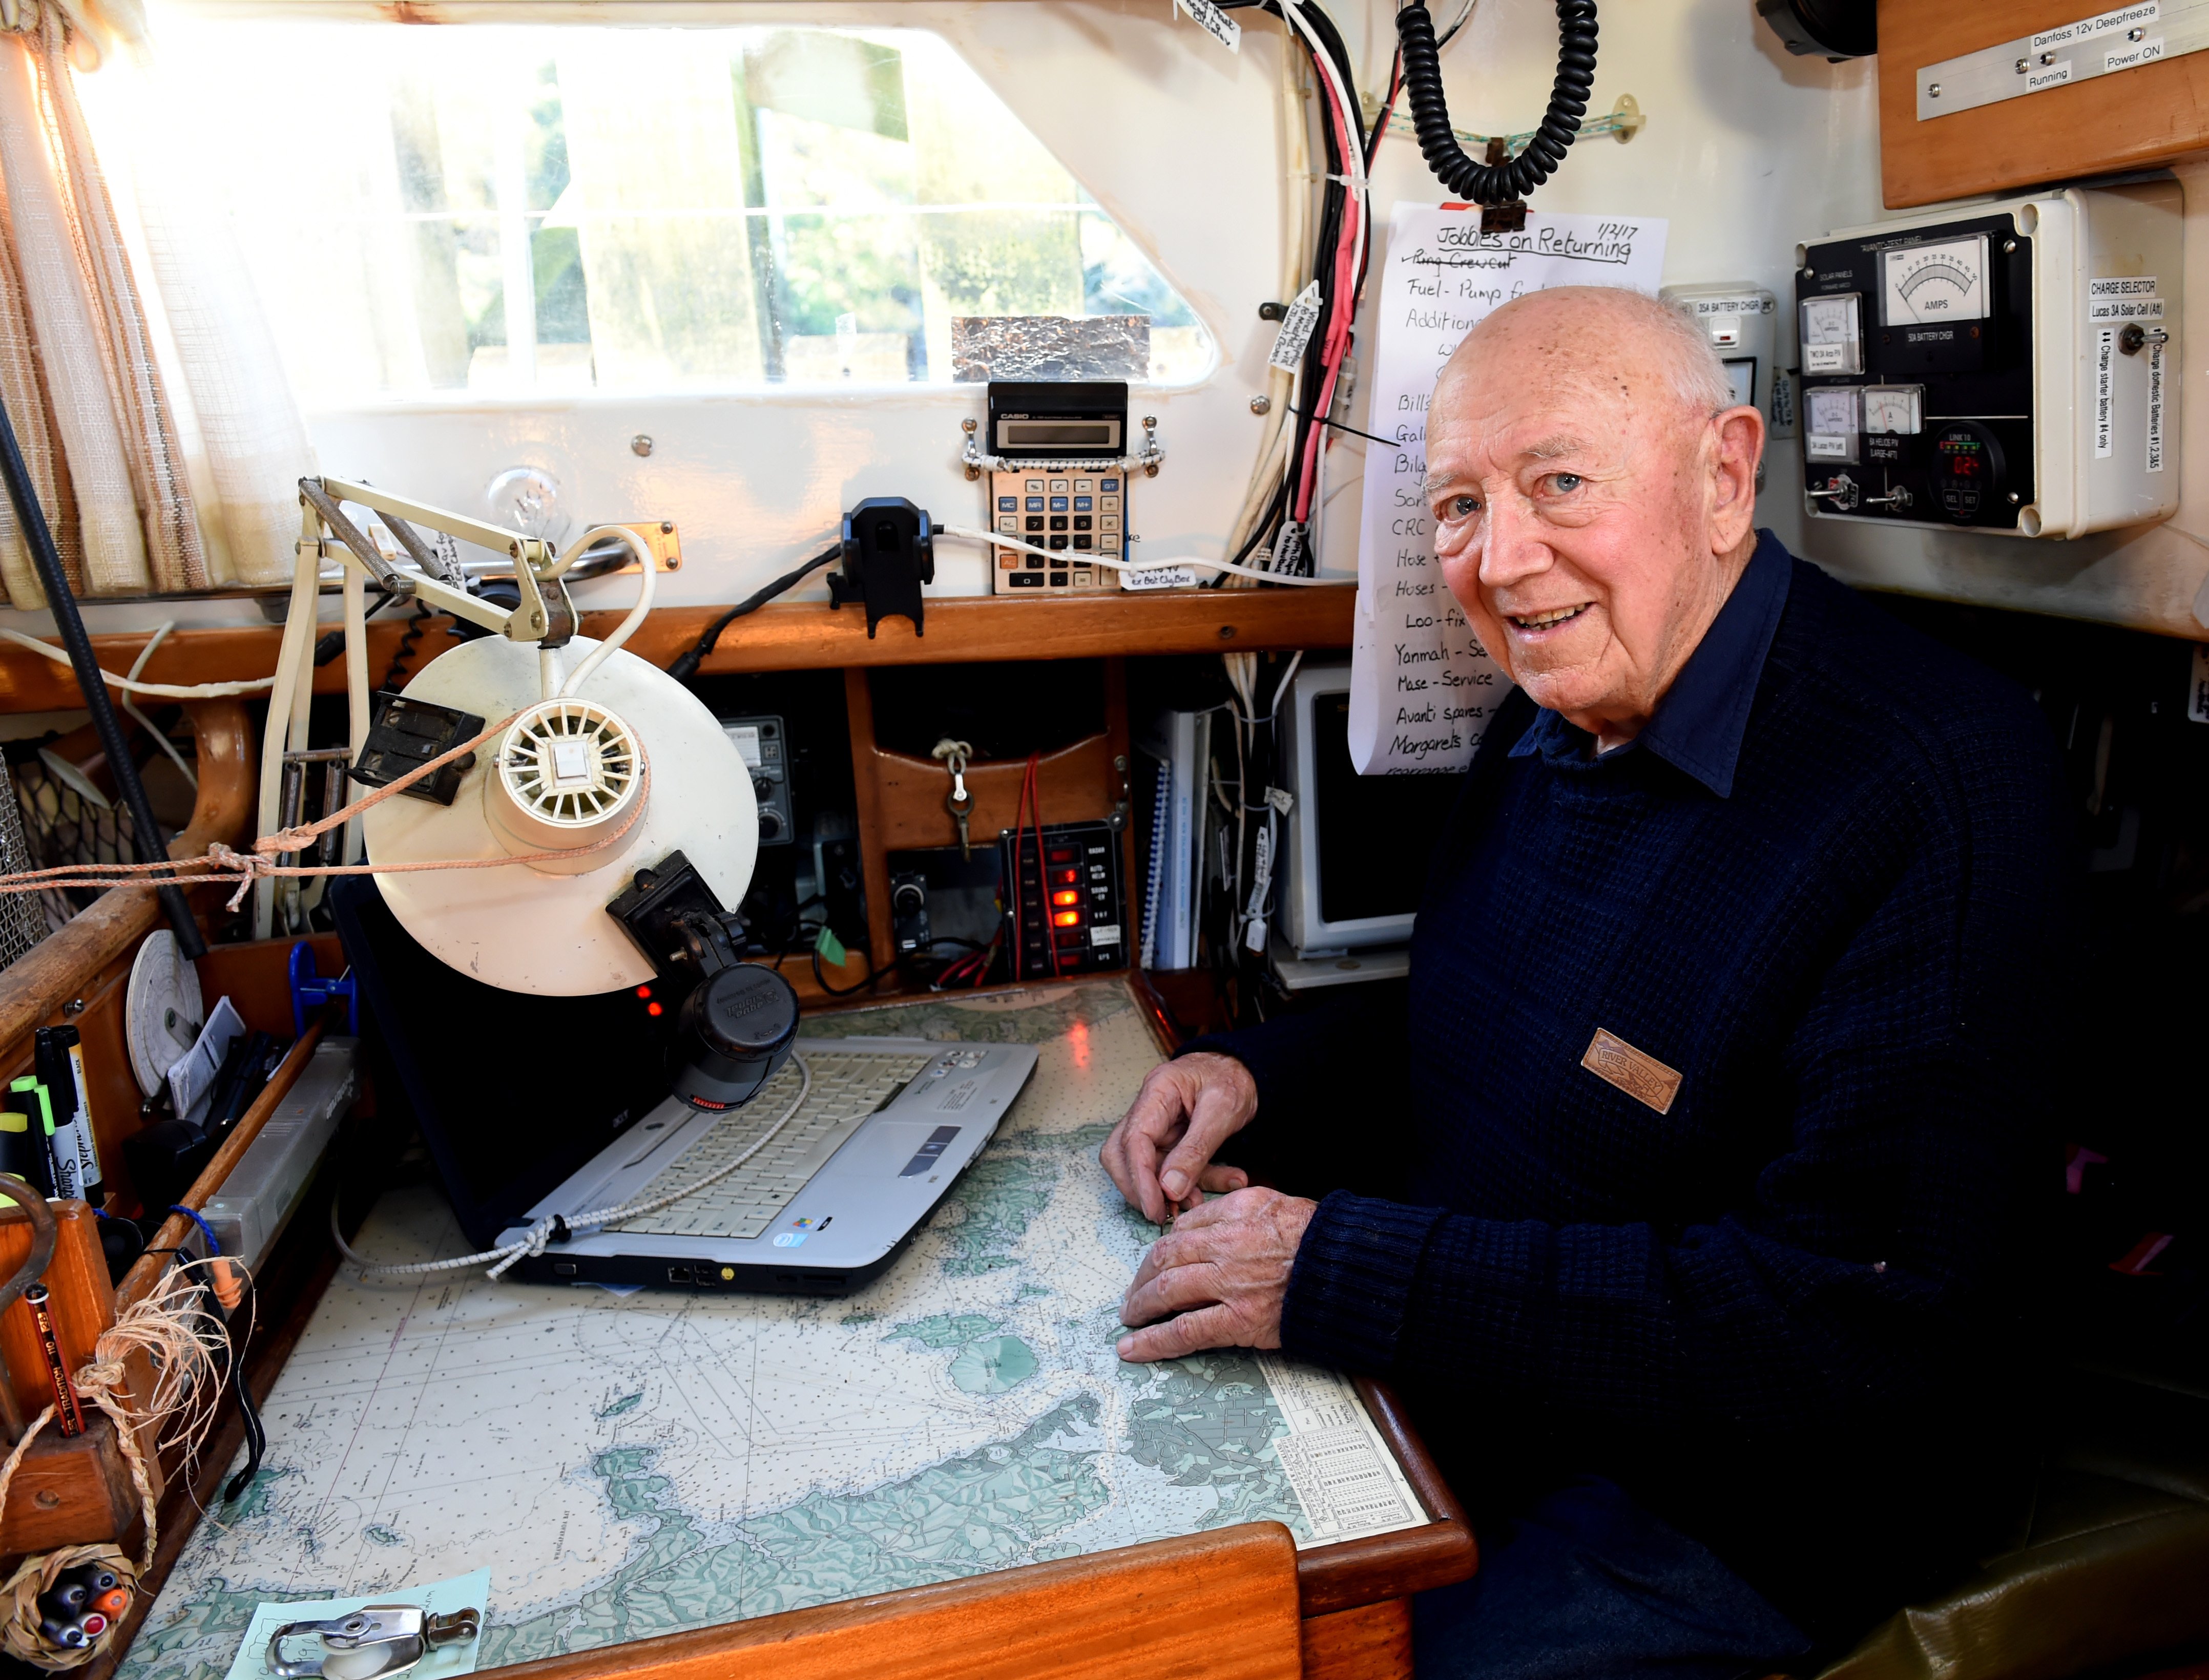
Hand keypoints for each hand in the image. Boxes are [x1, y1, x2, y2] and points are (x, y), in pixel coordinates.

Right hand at [1100, 1053, 1258, 1222]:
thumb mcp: (1223, 1111)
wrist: (1247, 1071)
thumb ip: (1196, 1150)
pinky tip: (1205, 1193)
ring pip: (1145, 1166)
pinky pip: (1169, 1168)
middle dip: (1139, 1188)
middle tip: (1163, 1213)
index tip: (1155, 1207)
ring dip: (1166, 1190)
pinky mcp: (1168, 1139)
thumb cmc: (1233, 1079)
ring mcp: (1156, 1125)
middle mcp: (1149, 1108)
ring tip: (1193, 1204)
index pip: (1134, 1140)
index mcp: (1158, 1090)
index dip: (1140, 1178)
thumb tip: (1169, 1188)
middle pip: (1122, 1154)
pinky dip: (1186, 1184)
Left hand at [1116, 1188, 1318, 1361]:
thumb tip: (1198, 1224)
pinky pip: (1184, 1332)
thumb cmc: (1324, 1242)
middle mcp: (1227, 1243)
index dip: (1164, 1247)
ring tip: (1128, 1317)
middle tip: (1133, 1291)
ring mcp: (1231, 1283)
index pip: (1184, 1227)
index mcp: (1237, 1211)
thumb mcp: (1278, 1205)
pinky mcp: (1239, 1320)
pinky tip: (1133, 1349)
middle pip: (1165, 1256)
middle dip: (1142, 1276)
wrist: (1355, 1273)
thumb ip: (1236, 1211)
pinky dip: (1153, 1342)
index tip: (1157, 1262)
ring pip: (1167, 1290)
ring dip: (1140, 1305)